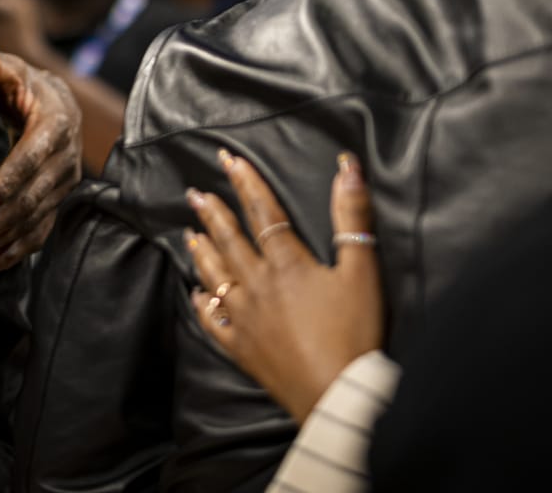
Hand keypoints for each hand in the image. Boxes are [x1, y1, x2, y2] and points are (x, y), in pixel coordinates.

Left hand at [0, 30, 81, 275]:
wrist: (56, 104)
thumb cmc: (23, 84)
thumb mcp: (10, 70)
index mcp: (56, 124)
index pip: (32, 157)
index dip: (8, 181)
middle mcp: (66, 159)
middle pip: (32, 198)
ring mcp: (63, 186)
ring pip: (35, 221)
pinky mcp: (56, 203)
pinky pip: (39, 233)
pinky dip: (14, 252)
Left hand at [185, 150, 382, 422]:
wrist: (338, 392)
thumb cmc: (355, 331)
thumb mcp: (362, 270)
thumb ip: (352, 217)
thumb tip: (347, 167)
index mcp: (286, 263)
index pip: (262, 212)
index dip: (246, 182)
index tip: (228, 159)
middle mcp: (257, 285)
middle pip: (229, 240)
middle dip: (212, 212)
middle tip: (193, 192)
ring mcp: (244, 318)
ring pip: (215, 276)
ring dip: (202, 251)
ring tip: (189, 232)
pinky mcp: (241, 348)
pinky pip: (212, 322)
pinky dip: (202, 305)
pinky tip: (196, 294)